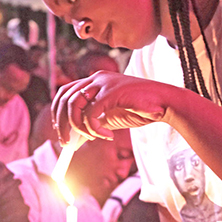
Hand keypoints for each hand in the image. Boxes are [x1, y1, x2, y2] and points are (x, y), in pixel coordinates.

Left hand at [51, 71, 172, 142]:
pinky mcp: (111, 92)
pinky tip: (107, 135)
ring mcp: (103, 83)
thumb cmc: (139, 110)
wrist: (164, 104)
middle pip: (64, 98)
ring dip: (78, 127)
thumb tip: (73, 141)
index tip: (59, 131)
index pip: (65, 92)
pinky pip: (91, 113)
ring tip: (92, 138)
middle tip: (65, 143)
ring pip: (73, 105)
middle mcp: (96, 78)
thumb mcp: (110, 119)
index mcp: (94, 81)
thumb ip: (92, 125)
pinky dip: (94, 128)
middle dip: (61, 123)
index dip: (57, 112)